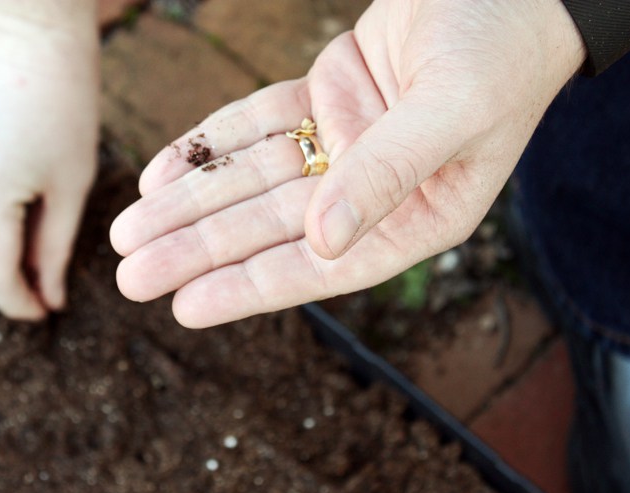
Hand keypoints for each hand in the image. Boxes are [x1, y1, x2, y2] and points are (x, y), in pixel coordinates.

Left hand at [110, 0, 584, 327]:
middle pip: (266, 226)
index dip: (250, 286)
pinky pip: (253, 127)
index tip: (186, 306)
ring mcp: (343, 143)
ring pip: (249, 179)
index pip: (319, 264)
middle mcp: (371, 190)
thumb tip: (323, 243)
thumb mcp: (453, 111)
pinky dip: (208, 146)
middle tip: (131, 275)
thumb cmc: (502, 48)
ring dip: (188, 202)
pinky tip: (161, 173)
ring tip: (127, 230)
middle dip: (196, 248)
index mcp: (415, 216)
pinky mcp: (324, 99)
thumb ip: (389, 174)